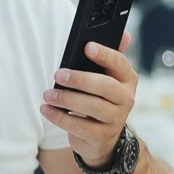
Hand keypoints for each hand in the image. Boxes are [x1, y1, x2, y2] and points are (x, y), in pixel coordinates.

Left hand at [42, 39, 137, 166]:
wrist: (102, 138)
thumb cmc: (100, 99)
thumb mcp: (107, 79)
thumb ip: (110, 58)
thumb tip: (125, 35)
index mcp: (127, 79)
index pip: (120, 64)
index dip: (105, 55)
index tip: (87, 47)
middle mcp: (126, 99)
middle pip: (106, 87)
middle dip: (81, 79)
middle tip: (58, 74)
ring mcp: (115, 120)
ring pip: (93, 108)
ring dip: (67, 99)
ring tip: (48, 94)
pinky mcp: (101, 137)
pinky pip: (80, 127)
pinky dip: (60, 118)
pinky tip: (46, 110)